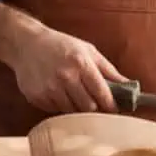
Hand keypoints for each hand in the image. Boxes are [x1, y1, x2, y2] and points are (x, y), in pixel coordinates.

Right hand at [7, 26, 125, 113]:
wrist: (26, 44)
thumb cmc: (61, 45)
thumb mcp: (87, 50)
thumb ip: (109, 70)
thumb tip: (129, 86)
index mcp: (81, 63)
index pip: (102, 93)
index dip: (111, 105)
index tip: (115, 109)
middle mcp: (65, 77)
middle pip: (89, 107)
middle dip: (95, 108)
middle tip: (96, 105)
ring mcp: (49, 89)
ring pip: (72, 112)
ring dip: (77, 108)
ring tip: (75, 96)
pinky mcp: (37, 97)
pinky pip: (55, 111)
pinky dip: (60, 106)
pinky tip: (58, 93)